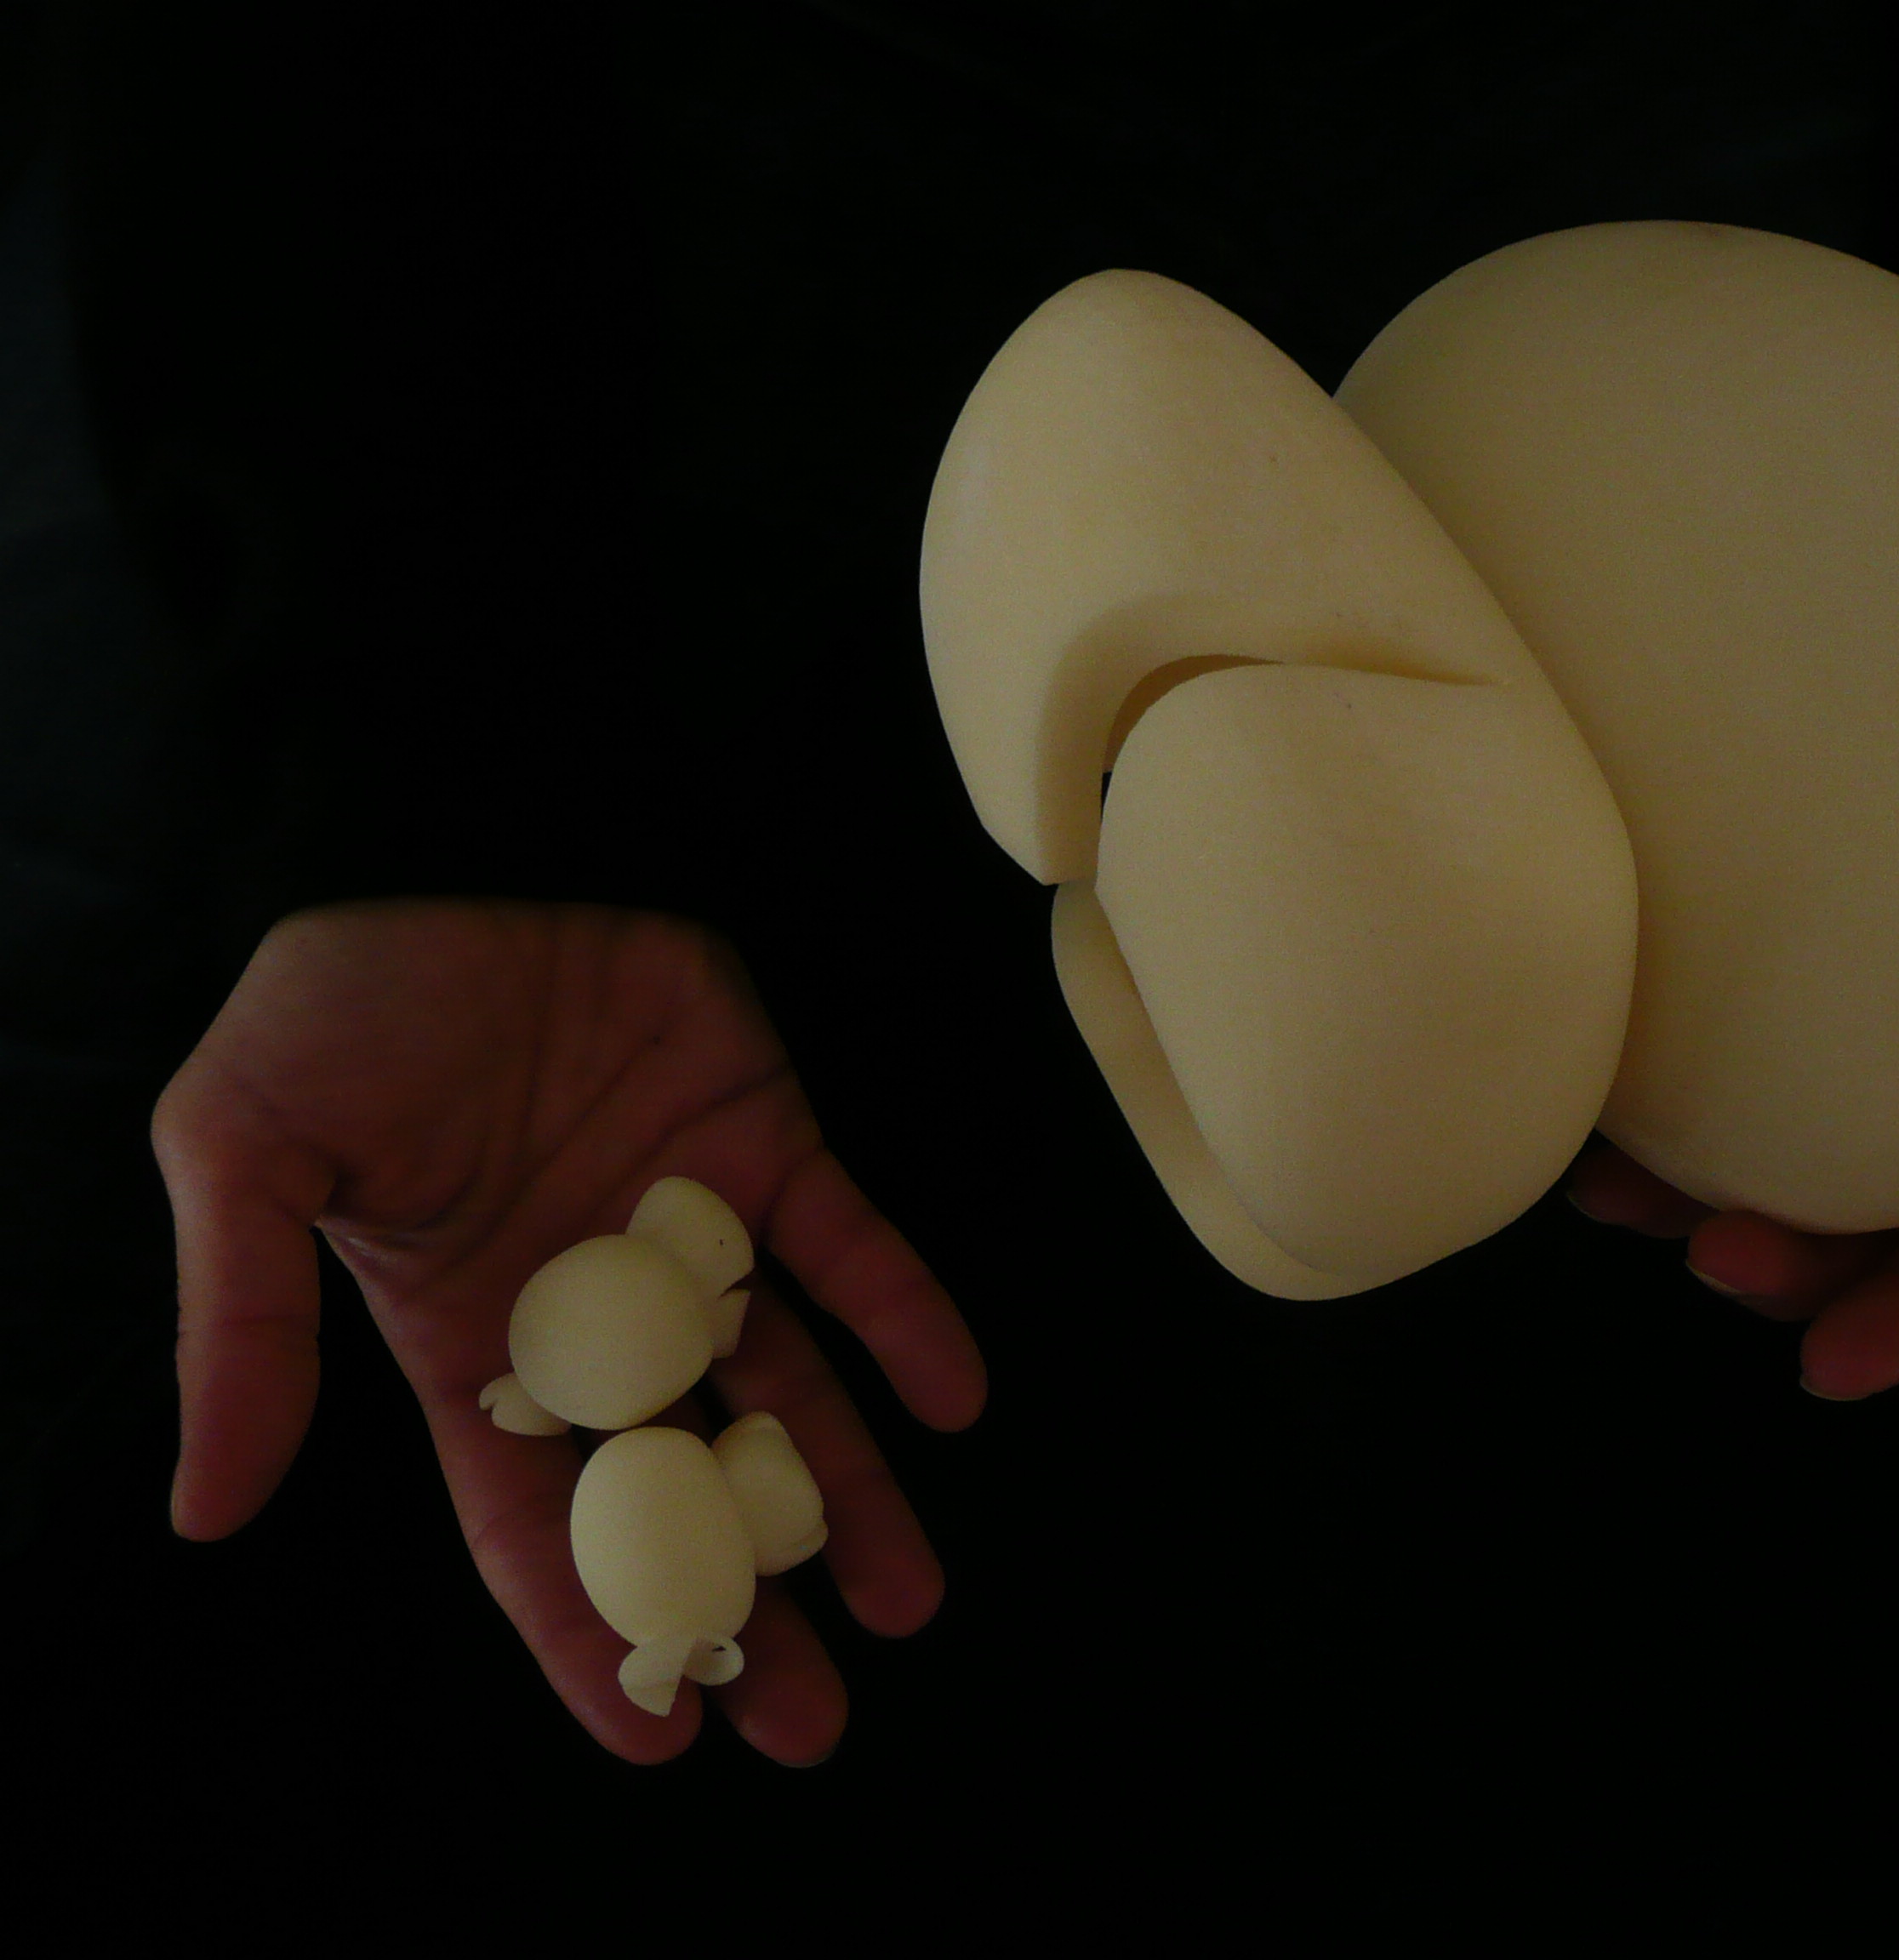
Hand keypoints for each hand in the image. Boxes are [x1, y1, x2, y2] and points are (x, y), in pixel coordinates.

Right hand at [151, 900, 984, 1763]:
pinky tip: (955, 1399)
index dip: (584, 1631)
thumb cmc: (328, 1005)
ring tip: (908, 1605)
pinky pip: (849, 1247)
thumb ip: (247, 1333)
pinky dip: (907, 1317)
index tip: (655, 1743)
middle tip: (816, 1717)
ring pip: (783, 1391)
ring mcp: (686, 1233)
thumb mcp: (245, 1162)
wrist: (441, 835)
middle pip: (677, 1488)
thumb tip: (205, 1510)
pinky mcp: (763, 1142)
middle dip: (744, 1602)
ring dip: (849, 1494)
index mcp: (465, 1342)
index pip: (526, 1522)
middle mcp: (591, 1312)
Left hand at [1565, 774, 1898, 1398]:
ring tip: (1618, 1195)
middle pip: (1873, 1229)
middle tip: (1718, 1259)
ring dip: (1692, 1200)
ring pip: (1778, 1162)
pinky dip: (1645, 1105)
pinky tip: (1586, 1117)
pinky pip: (1708, 1079)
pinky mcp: (1771, 1000)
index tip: (1836, 1366)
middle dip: (1797, 1269)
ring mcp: (1864, 1054)